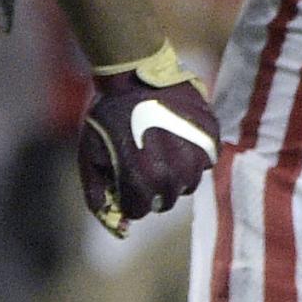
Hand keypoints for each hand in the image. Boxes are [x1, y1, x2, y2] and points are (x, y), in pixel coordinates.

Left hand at [80, 50, 217, 235]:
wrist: (133, 73)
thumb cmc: (107, 116)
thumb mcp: (89, 156)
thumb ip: (98, 195)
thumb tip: (119, 227)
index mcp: (143, 180)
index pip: (139, 211)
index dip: (127, 197)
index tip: (122, 179)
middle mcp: (175, 173)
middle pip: (165, 201)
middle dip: (150, 189)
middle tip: (139, 161)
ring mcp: (197, 155)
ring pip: (188, 184)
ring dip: (173, 174)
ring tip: (157, 147)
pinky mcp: (212, 138)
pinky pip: (205, 161)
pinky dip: (191, 154)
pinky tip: (174, 135)